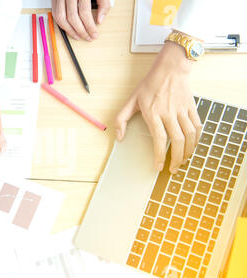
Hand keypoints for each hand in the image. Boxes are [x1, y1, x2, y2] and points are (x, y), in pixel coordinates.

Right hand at [52, 0, 110, 40]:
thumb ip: (103, 4)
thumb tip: (100, 20)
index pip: (84, 12)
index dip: (90, 26)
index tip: (95, 34)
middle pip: (72, 17)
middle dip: (81, 31)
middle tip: (88, 37)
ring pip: (61, 18)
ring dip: (70, 31)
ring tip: (79, 36)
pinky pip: (55, 14)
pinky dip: (62, 24)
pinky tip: (70, 29)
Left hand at [115, 41, 202, 173]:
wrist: (170, 68)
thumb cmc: (149, 85)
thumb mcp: (131, 100)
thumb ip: (122, 118)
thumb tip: (119, 137)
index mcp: (153, 112)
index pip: (159, 138)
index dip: (160, 155)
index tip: (159, 166)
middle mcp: (169, 113)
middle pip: (177, 140)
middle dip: (177, 158)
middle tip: (173, 169)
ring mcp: (182, 110)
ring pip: (190, 136)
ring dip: (188, 151)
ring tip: (183, 161)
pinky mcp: (192, 108)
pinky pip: (197, 127)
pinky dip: (196, 140)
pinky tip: (191, 147)